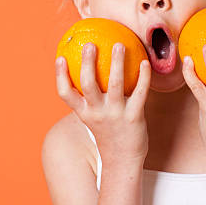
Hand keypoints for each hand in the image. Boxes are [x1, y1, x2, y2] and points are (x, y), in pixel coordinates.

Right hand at [55, 42, 150, 163]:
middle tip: (90, 44)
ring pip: (116, 84)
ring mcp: (116, 114)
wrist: (123, 160)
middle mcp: (97, 112)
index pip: (65, 94)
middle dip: (87, 63)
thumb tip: (89, 75)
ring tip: (119, 44)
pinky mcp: (134, 117)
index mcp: (84, 113)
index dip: (60, 75)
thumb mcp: (94, 119)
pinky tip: (145, 61)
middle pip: (88, 84)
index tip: (60, 57)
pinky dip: (144, 76)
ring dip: (117, 62)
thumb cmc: (109, 134)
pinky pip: (141, 92)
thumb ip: (91, 100)